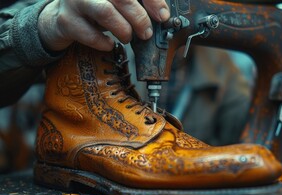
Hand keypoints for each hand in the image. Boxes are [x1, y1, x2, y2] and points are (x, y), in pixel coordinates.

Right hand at [38, 0, 169, 51]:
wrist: (59, 20)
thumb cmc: (95, 10)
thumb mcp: (115, 3)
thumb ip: (135, 5)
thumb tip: (162, 16)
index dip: (152, 0)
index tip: (163, 16)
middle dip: (140, 18)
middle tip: (146, 33)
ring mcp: (74, 1)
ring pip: (106, 12)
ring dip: (124, 29)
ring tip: (127, 38)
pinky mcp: (66, 21)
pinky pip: (90, 34)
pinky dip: (105, 43)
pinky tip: (109, 44)